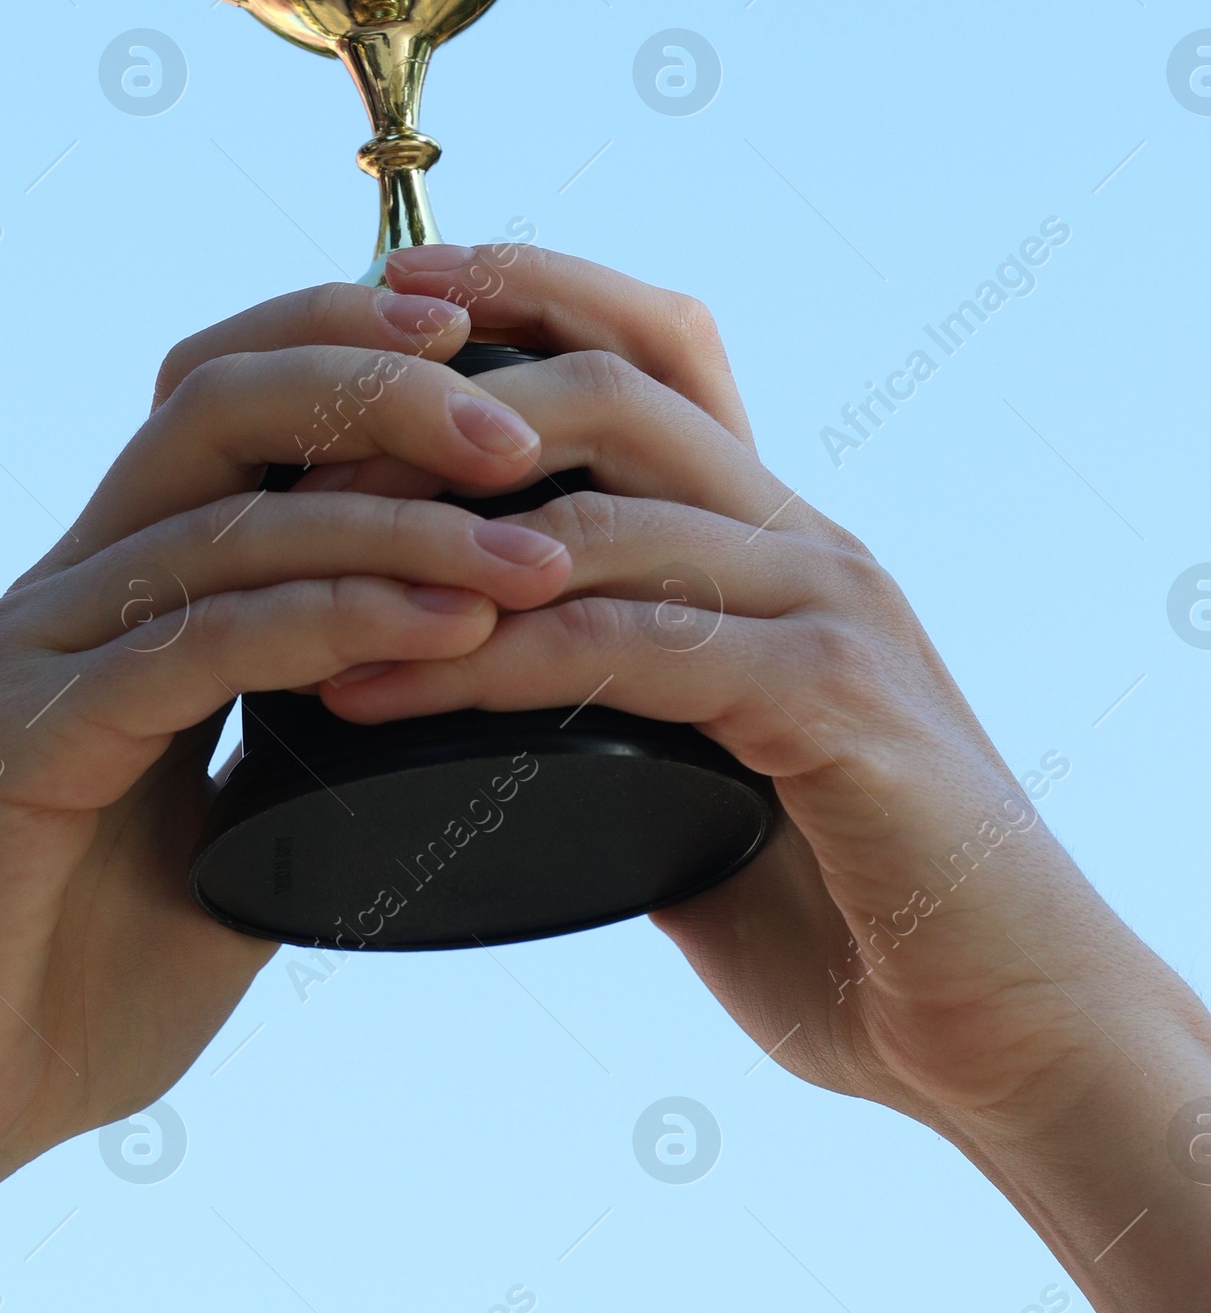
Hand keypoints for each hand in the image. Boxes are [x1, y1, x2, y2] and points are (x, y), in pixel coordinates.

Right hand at [0, 282, 581, 1201]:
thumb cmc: (71, 985)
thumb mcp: (229, 838)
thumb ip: (301, 748)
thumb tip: (441, 699)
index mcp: (110, 594)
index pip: (226, 407)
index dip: (348, 352)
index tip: (492, 358)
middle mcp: (64, 590)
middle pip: (218, 404)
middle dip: (380, 389)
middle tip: (524, 432)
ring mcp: (34, 650)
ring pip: (224, 519)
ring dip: (397, 522)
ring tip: (534, 554)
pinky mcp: (26, 735)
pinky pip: (202, 642)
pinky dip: (337, 620)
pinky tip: (448, 628)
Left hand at [305, 243, 1199, 1159]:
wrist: (1013, 1025)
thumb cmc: (850, 903)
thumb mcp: (719, 763)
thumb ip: (631, 699)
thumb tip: (492, 685)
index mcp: (778, 538)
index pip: (659, 347)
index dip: (529, 289)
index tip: (392, 287)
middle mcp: (807, 546)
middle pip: (619, 388)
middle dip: (450, 399)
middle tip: (306, 450)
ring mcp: (828, 613)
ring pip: (611, 515)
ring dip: (437, 541)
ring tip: (299, 581)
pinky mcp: (833, 705)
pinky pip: (632, 652)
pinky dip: (491, 664)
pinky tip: (380, 693)